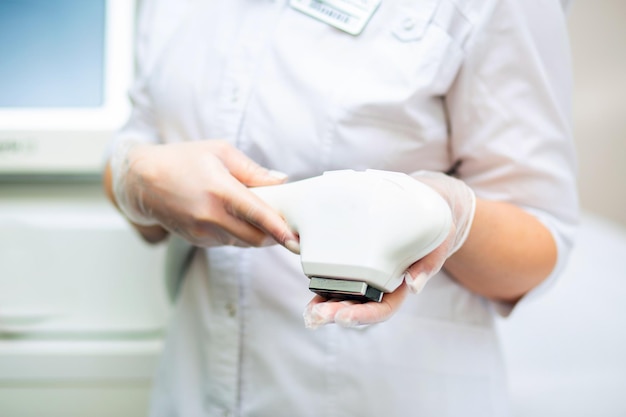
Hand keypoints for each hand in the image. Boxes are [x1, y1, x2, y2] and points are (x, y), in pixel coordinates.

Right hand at [110, 139, 299, 250]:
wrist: (141, 181)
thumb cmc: (182, 160)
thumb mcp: (220, 152)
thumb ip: (254, 170)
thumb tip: (281, 181)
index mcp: (219, 190)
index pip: (257, 214)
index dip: (279, 228)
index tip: (295, 239)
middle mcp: (210, 215)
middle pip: (254, 237)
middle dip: (274, 234)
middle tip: (285, 224)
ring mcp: (202, 232)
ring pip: (242, 242)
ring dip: (255, 233)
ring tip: (253, 212)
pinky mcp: (198, 241)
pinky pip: (227, 242)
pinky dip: (237, 233)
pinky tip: (231, 215)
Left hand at [301, 170, 475, 327]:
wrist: (425, 206)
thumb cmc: (434, 228)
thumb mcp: (439, 242)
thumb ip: (429, 264)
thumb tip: (414, 286)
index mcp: (399, 285)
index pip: (381, 309)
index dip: (363, 315)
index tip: (343, 317)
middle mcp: (379, 285)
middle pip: (358, 307)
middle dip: (337, 313)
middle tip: (318, 315)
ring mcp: (364, 275)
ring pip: (344, 297)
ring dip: (325, 307)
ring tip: (310, 313)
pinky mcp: (352, 260)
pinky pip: (335, 278)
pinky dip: (322, 289)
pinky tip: (309, 294)